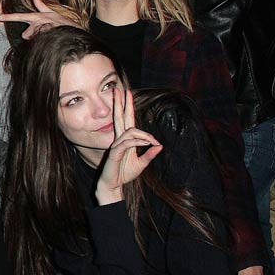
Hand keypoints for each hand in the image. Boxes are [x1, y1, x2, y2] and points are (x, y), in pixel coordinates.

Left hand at [0, 0, 79, 38]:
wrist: (76, 33)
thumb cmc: (64, 24)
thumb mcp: (52, 13)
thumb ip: (41, 6)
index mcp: (37, 17)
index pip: (20, 16)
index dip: (9, 17)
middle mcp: (38, 22)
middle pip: (26, 35)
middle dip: (32, 37)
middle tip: (44, 34)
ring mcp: (42, 30)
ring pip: (33, 39)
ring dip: (41, 40)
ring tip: (51, 36)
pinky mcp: (46, 36)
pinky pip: (40, 42)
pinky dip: (46, 42)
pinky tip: (53, 38)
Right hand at [95, 85, 160, 204]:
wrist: (114, 186)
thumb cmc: (124, 174)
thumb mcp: (141, 164)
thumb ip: (150, 154)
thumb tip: (160, 146)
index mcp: (125, 140)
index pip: (126, 119)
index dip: (128, 107)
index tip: (133, 99)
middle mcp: (119, 139)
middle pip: (120, 117)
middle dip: (121, 103)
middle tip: (120, 89)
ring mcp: (116, 144)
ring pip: (129, 130)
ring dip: (143, 134)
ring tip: (152, 141)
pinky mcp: (115, 152)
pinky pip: (127, 142)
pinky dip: (138, 141)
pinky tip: (147, 143)